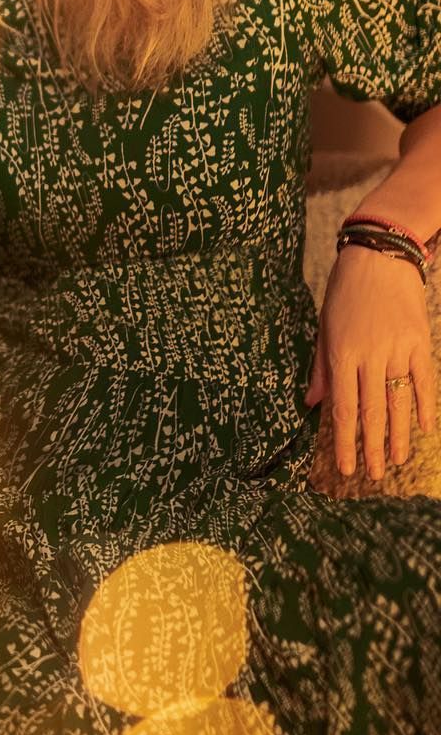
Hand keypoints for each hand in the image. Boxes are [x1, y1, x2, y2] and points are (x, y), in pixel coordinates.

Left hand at [306, 244, 435, 478]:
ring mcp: (397, 350)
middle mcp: (369, 355)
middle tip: (372, 476)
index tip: (346, 466)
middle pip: (372, 410)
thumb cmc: (345, 293)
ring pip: (399, 401)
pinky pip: (423, 381)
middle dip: (372, 447)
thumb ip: (320, 367)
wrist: (380, 258)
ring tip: (397, 461)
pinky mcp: (420, 343)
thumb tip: (311, 404)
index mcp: (341, 353)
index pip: (342, 407)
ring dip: (399, 435)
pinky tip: (424, 429)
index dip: (345, 440)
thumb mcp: (324, 327)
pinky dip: (424, 406)